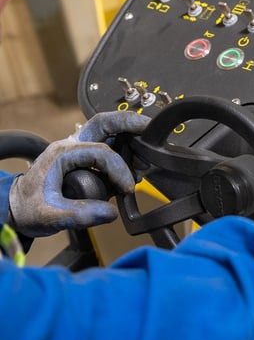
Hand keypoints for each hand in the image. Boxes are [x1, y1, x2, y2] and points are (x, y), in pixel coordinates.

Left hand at [8, 111, 149, 236]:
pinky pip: (107, 146)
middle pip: (104, 122)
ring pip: (108, 131)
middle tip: (151, 128)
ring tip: (147, 153)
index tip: (129, 187)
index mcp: (62, 153)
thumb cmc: (28, 209)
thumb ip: (79, 215)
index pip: (101, 152)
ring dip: (129, 136)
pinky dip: (124, 150)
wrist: (16, 208)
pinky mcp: (83, 159)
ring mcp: (77, 150)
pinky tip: (135, 164)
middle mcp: (71, 145)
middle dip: (129, 122)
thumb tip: (111, 213)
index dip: (119, 169)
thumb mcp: (49, 216)